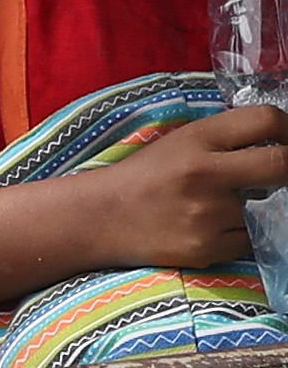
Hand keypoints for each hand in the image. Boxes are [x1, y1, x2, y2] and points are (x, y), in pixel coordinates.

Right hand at [82, 105, 287, 270]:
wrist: (100, 217)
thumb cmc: (146, 175)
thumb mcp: (182, 142)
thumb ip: (229, 138)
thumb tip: (282, 144)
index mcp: (198, 139)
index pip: (267, 120)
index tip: (287, 141)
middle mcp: (206, 173)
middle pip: (282, 164)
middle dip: (286, 170)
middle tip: (273, 176)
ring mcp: (208, 213)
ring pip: (266, 209)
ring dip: (251, 209)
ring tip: (214, 207)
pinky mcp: (207, 247)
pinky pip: (249, 239)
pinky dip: (237, 235)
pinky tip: (207, 228)